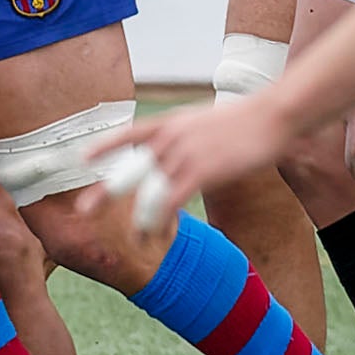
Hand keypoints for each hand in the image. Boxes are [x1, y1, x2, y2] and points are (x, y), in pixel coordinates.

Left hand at [81, 101, 287, 230]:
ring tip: (136, 238)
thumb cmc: (242, 120)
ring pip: (152, 193)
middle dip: (105, 193)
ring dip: (143, 219)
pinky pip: (172, 200)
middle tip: (83, 211)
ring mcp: (183, 155)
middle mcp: (168, 139)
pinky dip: (161, 218)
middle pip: (129, 170)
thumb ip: (181, 135)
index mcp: (168, 124)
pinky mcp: (202, 171)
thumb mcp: (201, 120)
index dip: (104, 147)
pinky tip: (155, 232)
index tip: (82, 159)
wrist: (271, 115)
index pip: (127, 135)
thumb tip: (171, 150)